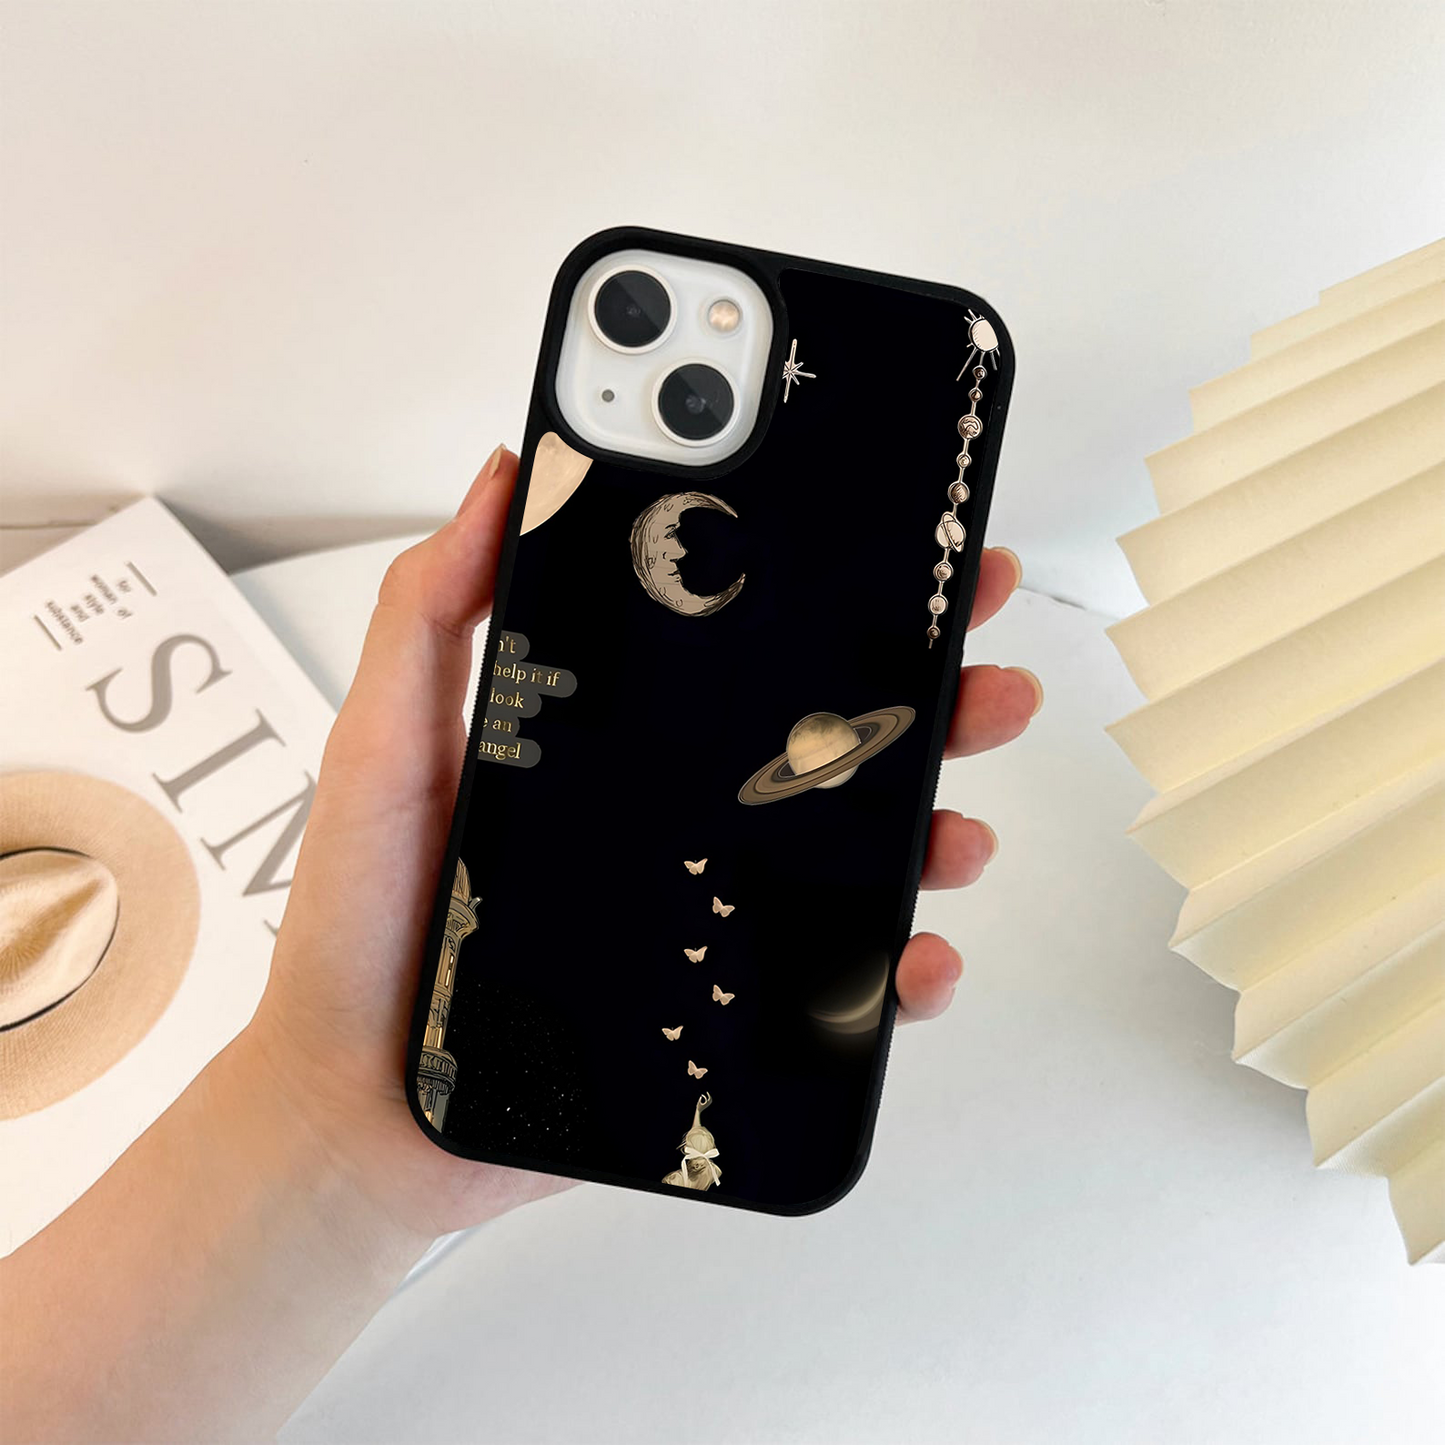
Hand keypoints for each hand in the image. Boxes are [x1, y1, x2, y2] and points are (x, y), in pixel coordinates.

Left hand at [247, 446, 1040, 1239]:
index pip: (743, 650)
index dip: (826, 593)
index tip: (897, 539)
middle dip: (924, 692)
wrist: (364, 1101)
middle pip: (827, 740)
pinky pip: (838, 987)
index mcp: (622, 741)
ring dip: (934, 824)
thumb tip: (500, 474)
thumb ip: (431, 611)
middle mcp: (681, 815)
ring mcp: (710, 909)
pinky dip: (896, 975)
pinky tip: (916, 958)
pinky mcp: (721, 1008)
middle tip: (980, 656)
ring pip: (856, 855)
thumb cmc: (370, 922)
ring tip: (960, 819)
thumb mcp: (389, 743)